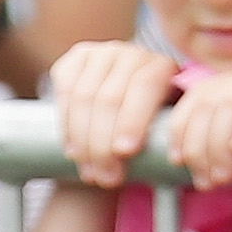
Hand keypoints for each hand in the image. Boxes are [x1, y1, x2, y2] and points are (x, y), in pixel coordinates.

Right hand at [47, 40, 182, 184]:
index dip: (133, 119)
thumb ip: (164, 140)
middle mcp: (133, 53)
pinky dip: (66, 124)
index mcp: (162, 67)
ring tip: (89, 172)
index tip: (125, 152)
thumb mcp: (165, 134)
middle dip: (104, 143)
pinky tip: (72, 150)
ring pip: (84, 97)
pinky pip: (65, 90)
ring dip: (83, 141)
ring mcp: (103, 53)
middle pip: (111, 97)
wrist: (124, 122)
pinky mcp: (77, 58)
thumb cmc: (150, 134)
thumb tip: (166, 161)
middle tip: (105, 177)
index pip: (145, 86)